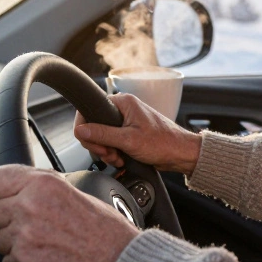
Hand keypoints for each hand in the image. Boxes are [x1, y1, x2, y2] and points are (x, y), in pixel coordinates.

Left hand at [0, 164, 137, 261]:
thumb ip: (39, 188)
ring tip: (42, 244)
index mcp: (42, 183)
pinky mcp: (25, 261)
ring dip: (14, 246)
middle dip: (6, 223)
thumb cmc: (105, 229)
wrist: (119, 260)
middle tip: (30, 227)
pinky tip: (44, 258)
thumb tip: (14, 190)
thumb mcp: (73, 191)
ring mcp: (25, 234)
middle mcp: (30, 205)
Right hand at [73, 93, 201, 172]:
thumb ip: (102, 134)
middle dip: (99, 144)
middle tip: (109, 154)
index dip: (87, 129)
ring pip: (102, 136)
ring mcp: (126, 121)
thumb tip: (80, 130)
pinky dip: (113, 152)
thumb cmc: (163, 143)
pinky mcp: (129, 133)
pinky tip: (121, 159)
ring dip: (107, 151)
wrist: (181, 154)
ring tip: (118, 158)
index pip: (91, 109)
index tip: (94, 144)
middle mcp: (124, 109)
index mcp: (123, 102)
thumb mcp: (128, 140)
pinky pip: (112, 142)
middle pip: (94, 125)